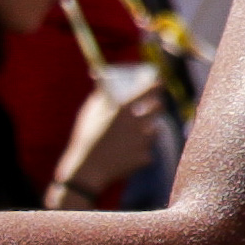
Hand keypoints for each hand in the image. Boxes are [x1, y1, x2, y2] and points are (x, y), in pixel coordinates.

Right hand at [48, 77, 163, 206]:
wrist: (86, 171)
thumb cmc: (85, 138)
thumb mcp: (90, 112)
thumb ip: (100, 92)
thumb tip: (99, 74)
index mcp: (124, 109)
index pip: (151, 89)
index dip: (157, 84)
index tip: (159, 82)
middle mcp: (138, 123)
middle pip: (159, 107)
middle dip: (156, 105)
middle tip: (151, 106)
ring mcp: (143, 141)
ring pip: (155, 130)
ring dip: (147, 129)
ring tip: (131, 134)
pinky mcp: (145, 157)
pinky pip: (148, 150)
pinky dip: (140, 151)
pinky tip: (126, 154)